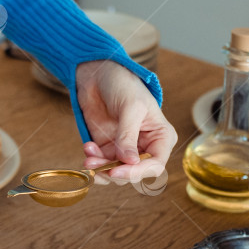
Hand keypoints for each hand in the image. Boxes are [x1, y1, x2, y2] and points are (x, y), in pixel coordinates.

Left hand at [75, 60, 176, 183]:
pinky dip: (93, 161)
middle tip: (95, 164)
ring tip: (88, 157)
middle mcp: (146, 147)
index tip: (116, 171)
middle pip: (134, 173)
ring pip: (116, 173)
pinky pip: (102, 164)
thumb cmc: (123, 85)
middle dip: (114, 172)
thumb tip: (130, 161)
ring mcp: (125, 149)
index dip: (137, 172)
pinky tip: (87, 148)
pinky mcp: (108, 148)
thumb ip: (128, 136)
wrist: (99, 75)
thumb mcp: (130, 108)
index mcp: (161, 137)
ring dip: (100, 169)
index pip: (155, 165)